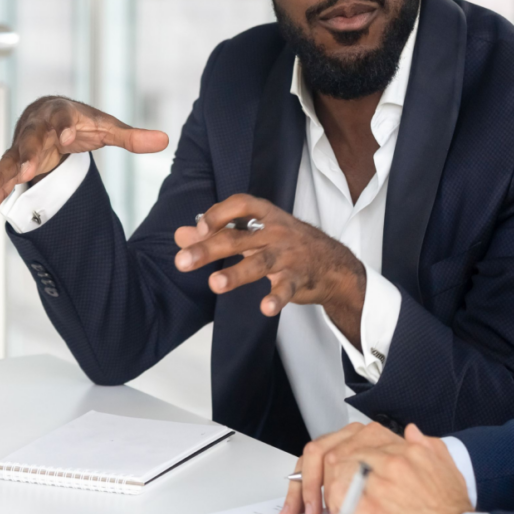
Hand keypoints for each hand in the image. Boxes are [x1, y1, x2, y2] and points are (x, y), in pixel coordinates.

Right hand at [0, 95, 168, 221]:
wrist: (48, 113)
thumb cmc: (79, 121)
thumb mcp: (106, 126)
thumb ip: (131, 136)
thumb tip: (165, 140)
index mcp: (60, 115)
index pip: (63, 121)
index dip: (64, 129)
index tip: (66, 139)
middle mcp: (36, 129)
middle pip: (30, 141)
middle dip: (27, 156)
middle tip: (27, 172)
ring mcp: (22, 147)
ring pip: (9, 162)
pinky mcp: (14, 165)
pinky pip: (1, 181)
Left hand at [174, 194, 366, 344]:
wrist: (332, 264)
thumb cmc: (285, 243)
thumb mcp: (254, 232)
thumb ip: (217, 233)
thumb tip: (180, 235)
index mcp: (264, 216)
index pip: (240, 205)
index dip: (218, 214)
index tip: (197, 228)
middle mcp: (275, 232)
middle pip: (238, 238)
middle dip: (208, 249)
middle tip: (181, 262)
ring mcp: (288, 255)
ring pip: (259, 263)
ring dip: (236, 274)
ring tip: (214, 284)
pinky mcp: (298, 279)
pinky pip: (286, 288)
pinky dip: (277, 299)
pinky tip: (266, 309)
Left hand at [282, 423, 471, 513]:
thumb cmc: (451, 512)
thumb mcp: (445, 468)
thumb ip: (427, 445)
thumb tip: (411, 432)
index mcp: (403, 447)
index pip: (355, 440)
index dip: (337, 460)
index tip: (331, 474)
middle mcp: (389, 457)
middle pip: (337, 451)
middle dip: (318, 473)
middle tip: (312, 494)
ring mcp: (378, 478)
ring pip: (332, 468)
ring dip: (318, 488)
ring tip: (316, 508)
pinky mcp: (368, 504)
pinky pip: (336, 494)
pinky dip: (328, 503)